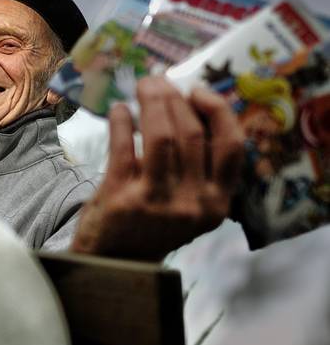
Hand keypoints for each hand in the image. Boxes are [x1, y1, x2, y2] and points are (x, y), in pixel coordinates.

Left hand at [71, 77, 242, 260]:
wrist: (114, 263)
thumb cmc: (153, 225)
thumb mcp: (190, 204)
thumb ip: (199, 166)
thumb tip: (190, 102)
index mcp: (216, 203)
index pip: (231, 146)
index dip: (217, 111)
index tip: (198, 91)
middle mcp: (191, 203)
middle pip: (192, 133)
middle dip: (175, 98)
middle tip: (159, 81)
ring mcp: (156, 201)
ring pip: (161, 135)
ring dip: (152, 102)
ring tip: (143, 86)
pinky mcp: (122, 198)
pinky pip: (123, 147)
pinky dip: (122, 122)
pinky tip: (119, 110)